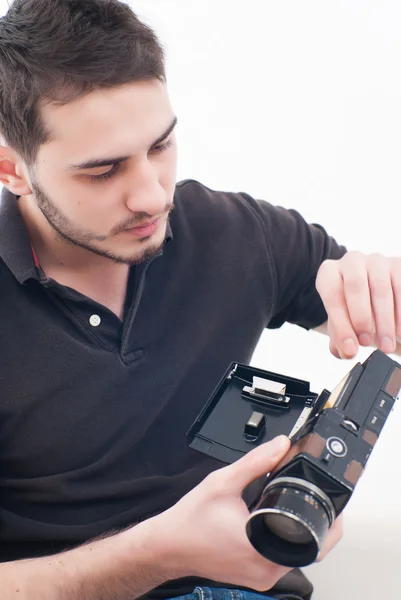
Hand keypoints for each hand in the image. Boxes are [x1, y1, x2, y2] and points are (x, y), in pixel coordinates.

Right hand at [154, 436, 341, 591]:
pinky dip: (283, 540)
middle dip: (316, 522)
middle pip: (311, 549)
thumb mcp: (223, 482)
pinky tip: (271, 521)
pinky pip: (281, 560)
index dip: (330, 520)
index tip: (332, 501)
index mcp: (262, 550)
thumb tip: (281, 446)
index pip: (316, 540)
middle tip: (308, 496)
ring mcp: (261, 577)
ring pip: (297, 555)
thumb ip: (256, 462)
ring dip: (299, 531)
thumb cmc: (190, 521)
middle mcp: (266, 570)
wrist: (168, 545)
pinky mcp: (255, 577)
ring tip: (287, 506)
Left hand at [316, 251, 400, 358]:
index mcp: (330, 272)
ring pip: (381, 289)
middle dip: (361, 318)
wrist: (377, 296)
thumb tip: (345, 351)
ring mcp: (377, 261)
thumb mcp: (343, 323)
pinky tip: (400, 334)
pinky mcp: (398, 265)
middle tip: (367, 343)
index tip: (350, 349)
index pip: (331, 294)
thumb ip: (340, 337)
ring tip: (386, 346)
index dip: (340, 323)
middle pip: (355, 286)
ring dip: (384, 321)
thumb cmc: (354, 309)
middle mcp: (352, 261)